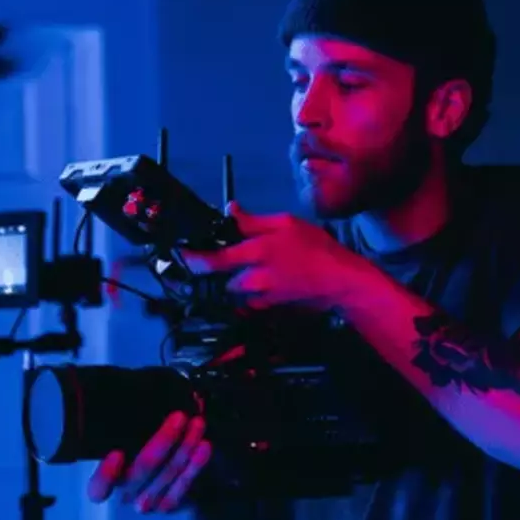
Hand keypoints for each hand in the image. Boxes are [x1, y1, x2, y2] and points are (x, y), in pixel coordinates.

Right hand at [86, 411, 210, 513]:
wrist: (154, 474)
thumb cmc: (135, 446)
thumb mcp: (127, 434)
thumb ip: (132, 423)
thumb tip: (151, 391)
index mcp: (107, 479)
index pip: (98, 488)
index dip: (106, 475)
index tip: (116, 453)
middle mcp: (126, 494)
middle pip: (141, 472)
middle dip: (163, 442)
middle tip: (179, 417)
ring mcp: (148, 502)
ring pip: (167, 476)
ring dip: (185, 447)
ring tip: (197, 424)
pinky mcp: (168, 504)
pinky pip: (184, 486)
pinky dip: (195, 465)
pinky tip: (204, 446)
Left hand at [180, 201, 369, 311]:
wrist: (340, 283)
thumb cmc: (317, 249)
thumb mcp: (287, 224)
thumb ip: (254, 220)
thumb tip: (230, 209)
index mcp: (256, 253)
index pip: (213, 259)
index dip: (192, 258)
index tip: (179, 253)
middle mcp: (253, 279)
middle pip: (218, 279)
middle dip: (212, 271)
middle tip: (206, 261)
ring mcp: (259, 298)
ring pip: (231, 291)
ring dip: (229, 282)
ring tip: (240, 271)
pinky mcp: (266, 310)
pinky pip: (245, 303)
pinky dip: (243, 295)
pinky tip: (255, 285)